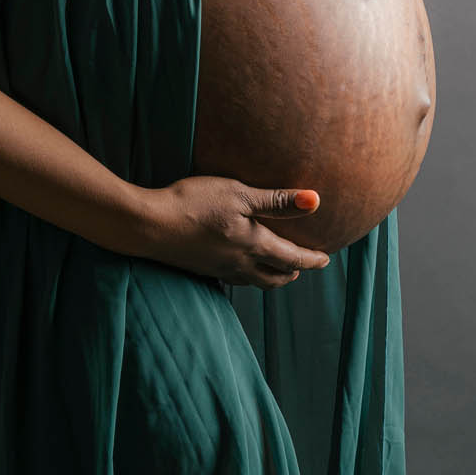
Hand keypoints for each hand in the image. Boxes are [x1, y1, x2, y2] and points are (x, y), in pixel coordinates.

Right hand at [138, 177, 330, 288]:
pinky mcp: (201, 266)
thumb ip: (276, 200)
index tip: (326, 260)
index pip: (292, 258)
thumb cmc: (194, 203)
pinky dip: (248, 275)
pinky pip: (234, 278)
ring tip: (277, 268)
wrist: (150, 225)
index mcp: (254, 246)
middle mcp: (240, 264)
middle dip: (292, 272)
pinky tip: (239, 265)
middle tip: (303, 265)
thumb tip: (316, 201)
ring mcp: (219, 268)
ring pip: (255, 281)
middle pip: (275, 278)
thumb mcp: (238, 193)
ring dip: (272, 276)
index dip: (311, 259)